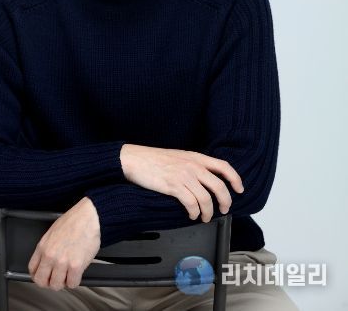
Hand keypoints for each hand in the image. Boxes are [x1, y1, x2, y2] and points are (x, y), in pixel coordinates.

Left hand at [28, 196, 100, 290]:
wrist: (88, 216)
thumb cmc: (73, 221)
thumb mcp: (52, 232)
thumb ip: (47, 248)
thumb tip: (46, 262)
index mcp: (43, 247)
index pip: (32, 270)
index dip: (38, 275)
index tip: (44, 275)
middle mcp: (50, 256)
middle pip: (41, 281)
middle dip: (49, 282)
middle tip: (56, 278)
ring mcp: (63, 262)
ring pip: (56, 285)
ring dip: (63, 282)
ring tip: (68, 274)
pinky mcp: (76, 266)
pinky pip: (72, 284)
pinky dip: (75, 281)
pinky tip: (77, 273)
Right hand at [120, 144, 243, 223]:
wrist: (135, 159)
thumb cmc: (154, 159)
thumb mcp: (178, 157)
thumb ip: (193, 165)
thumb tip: (205, 180)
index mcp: (196, 157)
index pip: (223, 166)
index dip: (234, 178)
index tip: (239, 189)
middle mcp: (193, 165)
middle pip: (219, 186)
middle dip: (225, 201)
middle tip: (223, 209)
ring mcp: (184, 175)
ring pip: (206, 199)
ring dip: (208, 212)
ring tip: (204, 217)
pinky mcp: (174, 186)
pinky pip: (192, 204)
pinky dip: (194, 213)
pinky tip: (192, 215)